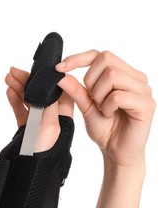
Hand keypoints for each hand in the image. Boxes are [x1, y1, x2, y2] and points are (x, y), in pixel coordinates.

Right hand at [5, 67, 73, 152]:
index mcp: (63, 116)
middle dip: (28, 81)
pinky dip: (15, 100)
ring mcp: (39, 122)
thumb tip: (49, 85)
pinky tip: (9, 92)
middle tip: (15, 71)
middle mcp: (52, 117)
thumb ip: (49, 104)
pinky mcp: (28, 128)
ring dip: (18, 88)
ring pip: (29, 100)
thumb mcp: (49, 125)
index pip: (58, 90)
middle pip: (41, 92)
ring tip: (8, 78)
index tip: (36, 69)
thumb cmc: (44, 152)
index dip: (47, 78)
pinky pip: (21, 110)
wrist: (30, 171)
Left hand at [56, 50, 154, 167]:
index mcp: (124, 74)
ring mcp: (144, 90)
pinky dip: (108, 107)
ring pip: (113, 76)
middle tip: (93, 101)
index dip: (78, 58)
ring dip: (100, 96)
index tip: (59, 68)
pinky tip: (110, 115)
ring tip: (104, 110)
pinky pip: (119, 96)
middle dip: (91, 81)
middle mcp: (137, 78)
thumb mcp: (86, 106)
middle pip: (106, 60)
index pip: (100, 54)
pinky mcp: (147, 105)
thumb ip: (75, 89)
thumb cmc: (106, 129)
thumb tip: (60, 73)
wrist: (116, 153)